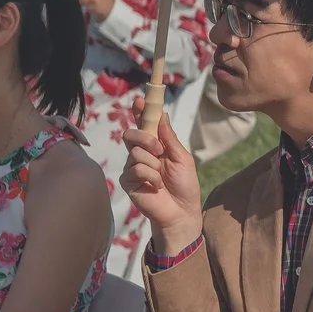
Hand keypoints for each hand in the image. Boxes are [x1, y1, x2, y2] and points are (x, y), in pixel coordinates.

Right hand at [121, 116, 202, 252]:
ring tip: (162, 177)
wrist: (182, 211)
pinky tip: (157, 187)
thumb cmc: (184, 185)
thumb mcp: (182, 158)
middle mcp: (140, 154)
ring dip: (154, 164)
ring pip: (135, 152)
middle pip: (132, 134)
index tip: (141, 100)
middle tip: (160, 151)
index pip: (144, 125)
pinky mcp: (128, 181)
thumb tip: (162, 114)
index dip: (140, 111)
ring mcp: (132, 167)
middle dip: (146, 139)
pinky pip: (136, 169)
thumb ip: (169, 138)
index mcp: (155, 146)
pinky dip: (151, 177)